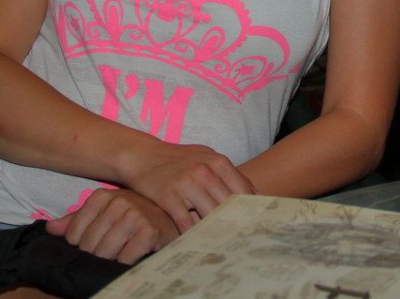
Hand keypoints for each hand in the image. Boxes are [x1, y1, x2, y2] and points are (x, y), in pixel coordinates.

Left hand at [46, 188, 176, 264]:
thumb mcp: (104, 216)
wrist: (172, 222)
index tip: (97, 243)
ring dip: (111, 259)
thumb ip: (76, 221)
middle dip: (96, 254)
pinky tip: (133, 256)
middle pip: (88, 245)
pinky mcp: (149, 231)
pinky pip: (124, 257)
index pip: (73, 234)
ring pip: (104, 252)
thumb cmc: (134, 220)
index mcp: (102, 196)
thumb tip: (49, 227)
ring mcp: (135, 215)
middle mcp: (118, 201)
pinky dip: (126, 262)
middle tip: (111, 251)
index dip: (81, 245)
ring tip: (121, 254)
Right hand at [123, 142, 255, 232]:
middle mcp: (204, 171)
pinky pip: (186, 222)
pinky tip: (197, 240)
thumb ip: (228, 174)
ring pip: (210, 215)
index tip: (256, 222)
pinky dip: (193, 234)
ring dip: (216, 229)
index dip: (252, 208)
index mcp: (218, 162)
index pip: (244, 189)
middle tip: (242, 238)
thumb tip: (254, 193)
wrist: (143, 156)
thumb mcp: (206, 157)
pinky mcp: (168, 197)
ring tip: (223, 243)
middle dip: (236, 222)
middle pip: (229, 204)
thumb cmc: (178, 160)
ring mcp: (186, 184)